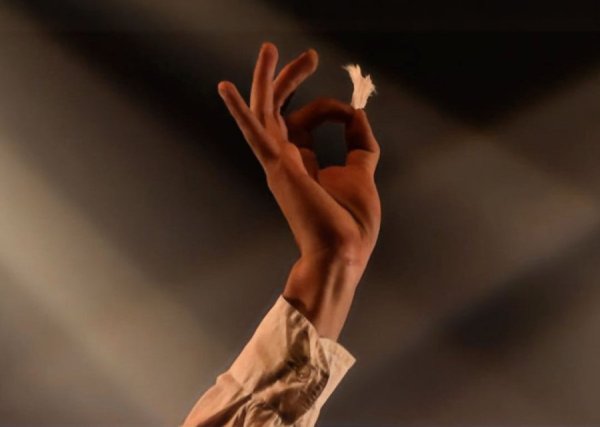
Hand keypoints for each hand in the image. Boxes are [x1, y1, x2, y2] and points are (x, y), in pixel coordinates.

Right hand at [217, 42, 380, 339]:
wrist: (343, 254)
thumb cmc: (351, 224)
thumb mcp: (363, 173)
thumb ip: (359, 142)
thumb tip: (358, 113)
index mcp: (303, 161)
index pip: (305, 120)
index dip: (329, 107)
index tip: (351, 112)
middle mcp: (285, 159)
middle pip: (280, 109)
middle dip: (291, 79)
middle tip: (308, 55)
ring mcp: (278, 163)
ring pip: (266, 112)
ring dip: (268, 79)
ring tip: (270, 48)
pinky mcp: (278, 167)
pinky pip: (255, 134)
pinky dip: (239, 111)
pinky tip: (225, 88)